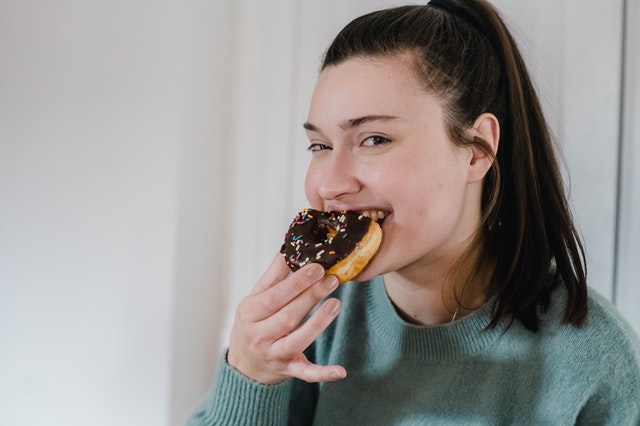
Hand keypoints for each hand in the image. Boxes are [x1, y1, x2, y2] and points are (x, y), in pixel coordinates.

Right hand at [227, 254, 346, 383]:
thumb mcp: (255, 297)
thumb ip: (274, 275)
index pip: (273, 297)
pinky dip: (323, 373)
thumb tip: (289, 248)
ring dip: (319, 323)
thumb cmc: (253, 322)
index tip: (316, 267)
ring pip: (298, 340)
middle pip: (287, 316)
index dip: (296, 283)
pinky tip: (341, 371)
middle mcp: (258, 336)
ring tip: (336, 303)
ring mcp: (273, 355)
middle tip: (332, 279)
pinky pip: (306, 373)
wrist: (244, 364)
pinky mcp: (288, 370)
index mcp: (248, 313)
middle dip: (311, 297)